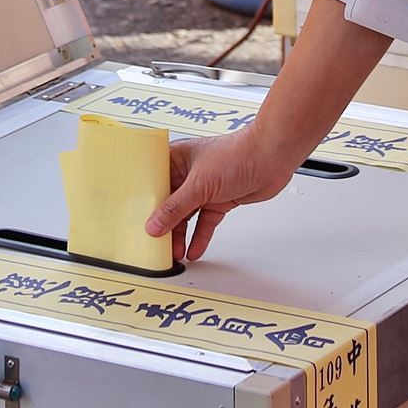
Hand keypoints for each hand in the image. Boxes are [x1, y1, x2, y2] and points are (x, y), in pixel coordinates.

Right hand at [144, 129, 296, 261]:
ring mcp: (205, 188)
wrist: (272, 157)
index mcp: (177, 159)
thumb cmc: (237, 154)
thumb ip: (175, 208)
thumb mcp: (199, 184)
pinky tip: (193, 250)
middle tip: (155, 243)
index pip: (154, 182)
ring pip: (187, 215)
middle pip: (169, 203)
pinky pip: (205, 222)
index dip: (144, 202)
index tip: (135, 221)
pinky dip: (200, 236)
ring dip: (181, 235)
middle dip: (163, 224)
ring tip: (174, 253)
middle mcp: (189, 173)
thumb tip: (155, 225)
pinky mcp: (220, 200)